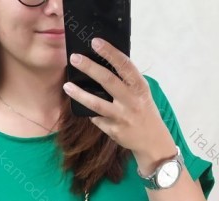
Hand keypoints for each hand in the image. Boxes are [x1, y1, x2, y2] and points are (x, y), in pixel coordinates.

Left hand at [62, 38, 163, 153]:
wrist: (152, 140)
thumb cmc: (143, 110)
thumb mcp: (141, 92)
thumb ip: (126, 80)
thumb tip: (102, 63)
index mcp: (139, 86)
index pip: (125, 65)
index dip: (110, 52)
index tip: (95, 42)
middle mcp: (131, 101)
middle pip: (108, 81)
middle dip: (90, 68)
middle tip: (74, 58)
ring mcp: (122, 117)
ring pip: (97, 104)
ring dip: (80, 94)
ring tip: (67, 86)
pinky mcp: (114, 130)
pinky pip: (96, 118)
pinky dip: (89, 112)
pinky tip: (82, 105)